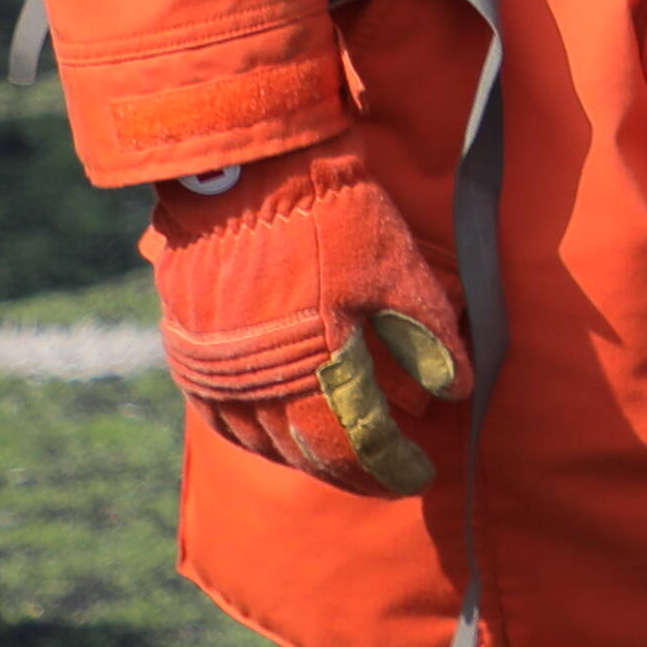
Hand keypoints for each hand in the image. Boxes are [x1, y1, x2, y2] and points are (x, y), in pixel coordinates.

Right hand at [144, 147, 463, 495]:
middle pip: (307, 454)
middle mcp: (258, 387)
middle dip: (352, 470)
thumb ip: (428, 335)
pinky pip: (219, 419)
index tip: (420, 475)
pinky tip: (272, 435)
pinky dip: (252, 436)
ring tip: (336, 458)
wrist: (244, 171)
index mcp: (315, 371)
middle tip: (384, 475)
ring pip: (261, 443)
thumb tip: (459, 387)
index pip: (357, 446)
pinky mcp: (187, 353)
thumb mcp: (394, 269)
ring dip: (301, 457)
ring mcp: (215, 374)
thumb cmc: (329, 215)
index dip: (391, 467)